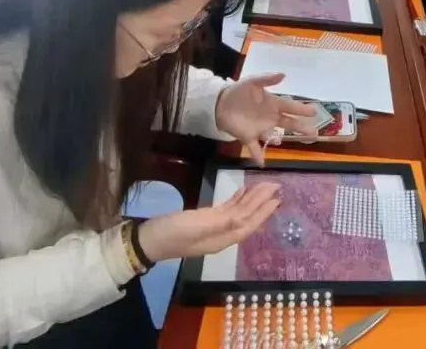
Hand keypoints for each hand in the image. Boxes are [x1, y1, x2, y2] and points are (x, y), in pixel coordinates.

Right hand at [138, 183, 281, 262]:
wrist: (148, 240)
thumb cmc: (172, 234)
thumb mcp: (197, 227)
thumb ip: (222, 222)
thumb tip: (244, 217)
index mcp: (222, 238)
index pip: (248, 223)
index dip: (263, 212)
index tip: (277, 198)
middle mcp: (221, 234)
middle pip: (246, 216)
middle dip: (261, 203)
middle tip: (276, 186)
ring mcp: (212, 228)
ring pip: (238, 212)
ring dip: (251, 200)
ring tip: (264, 186)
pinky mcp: (203, 220)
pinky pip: (226, 209)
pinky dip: (236, 200)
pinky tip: (242, 192)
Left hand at [215, 74, 317, 164]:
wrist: (220, 103)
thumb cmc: (239, 91)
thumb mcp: (252, 81)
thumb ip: (267, 78)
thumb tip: (283, 74)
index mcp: (272, 103)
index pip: (289, 106)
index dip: (301, 109)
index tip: (314, 112)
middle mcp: (269, 117)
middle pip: (288, 123)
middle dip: (301, 127)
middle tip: (315, 133)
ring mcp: (260, 128)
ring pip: (273, 136)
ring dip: (278, 140)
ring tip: (283, 142)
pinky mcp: (248, 136)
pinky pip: (255, 148)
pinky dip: (258, 155)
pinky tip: (262, 163)